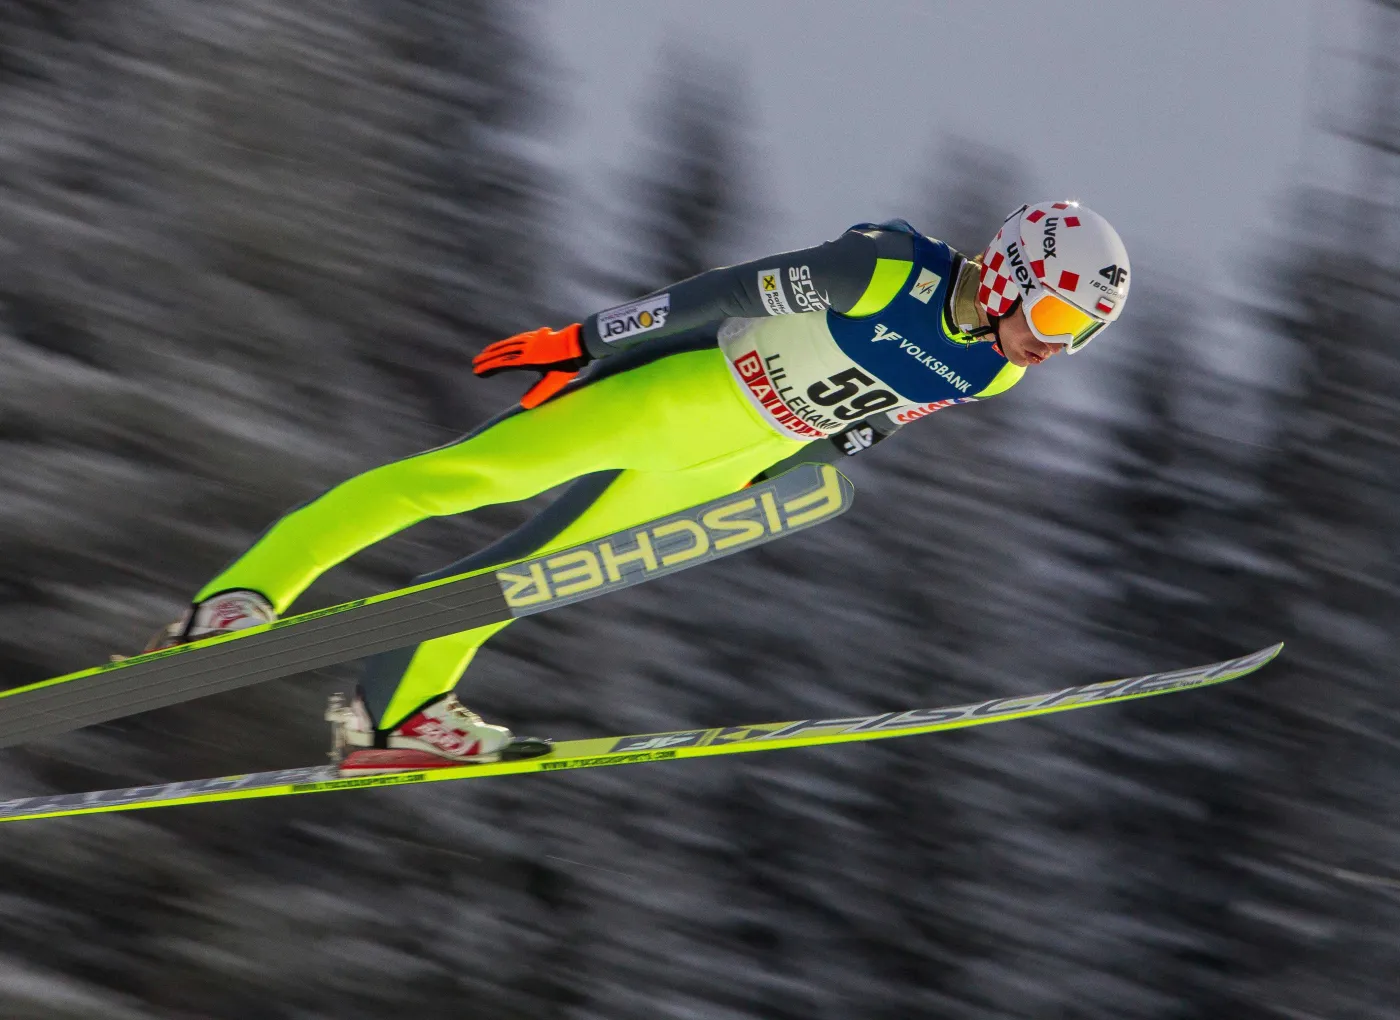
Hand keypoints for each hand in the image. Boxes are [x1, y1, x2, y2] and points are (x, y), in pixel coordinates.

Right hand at [472, 323, 589, 408]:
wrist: (578, 344)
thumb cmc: (567, 365)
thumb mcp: (554, 382)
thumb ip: (539, 393)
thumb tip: (524, 405)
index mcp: (528, 360)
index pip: (503, 364)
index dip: (489, 368)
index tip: (477, 370)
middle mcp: (526, 348)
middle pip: (503, 353)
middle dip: (488, 358)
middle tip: (475, 363)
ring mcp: (531, 340)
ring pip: (509, 344)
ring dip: (495, 349)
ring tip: (485, 352)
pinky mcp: (536, 335)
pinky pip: (517, 339)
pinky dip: (507, 342)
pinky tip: (507, 343)